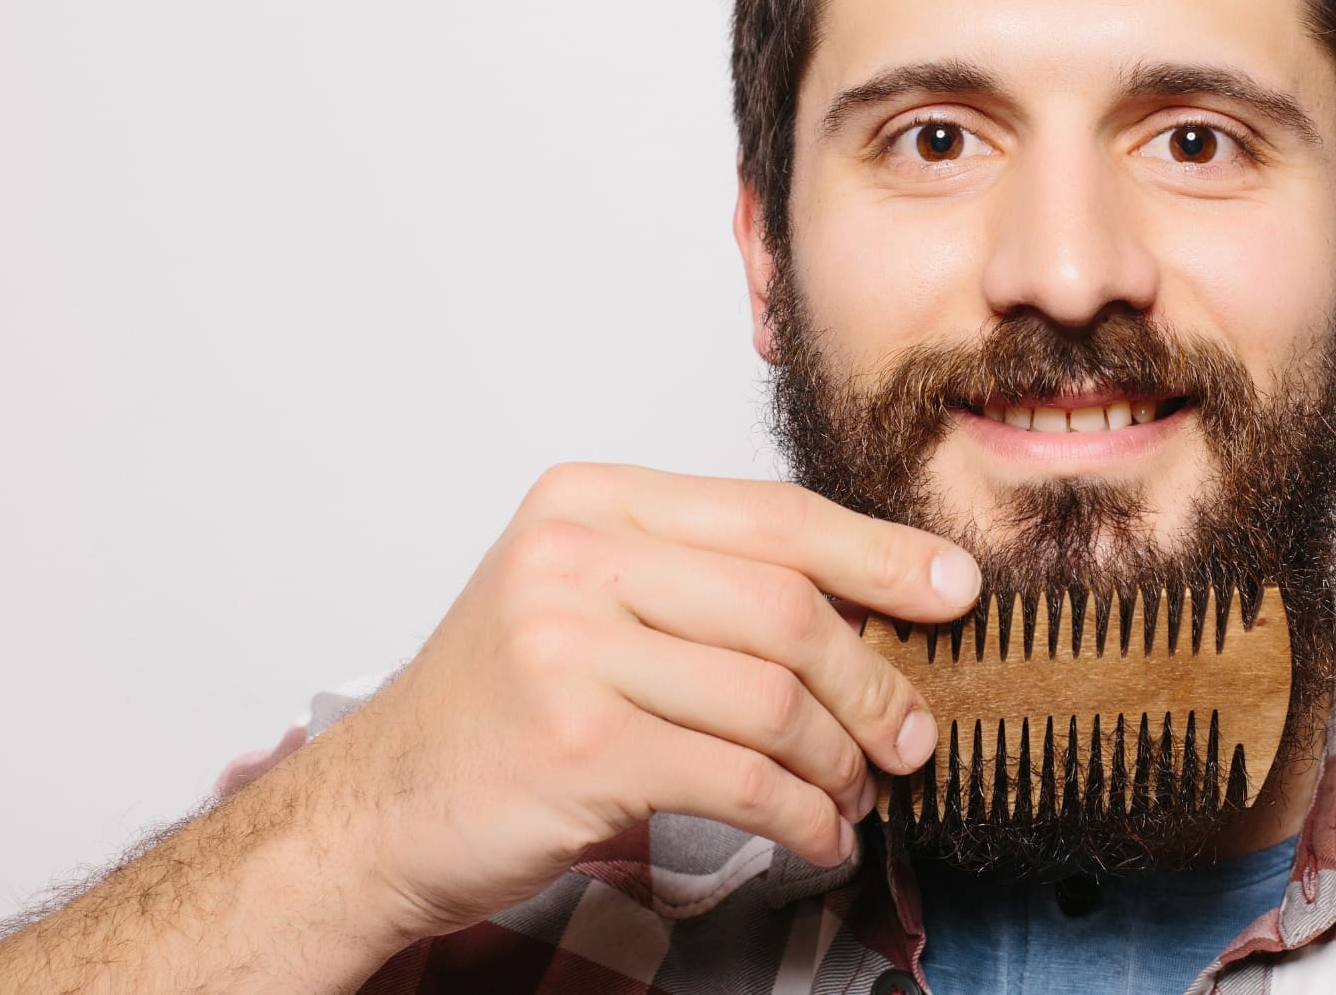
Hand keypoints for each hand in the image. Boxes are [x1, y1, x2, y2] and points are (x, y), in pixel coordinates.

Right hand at [298, 463, 978, 939]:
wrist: (380, 807)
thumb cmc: (508, 707)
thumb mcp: (594, 606)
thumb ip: (712, 585)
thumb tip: (880, 607)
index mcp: (592, 502)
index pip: (775, 514)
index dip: (881, 554)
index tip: (955, 589)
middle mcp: (574, 558)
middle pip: (788, 606)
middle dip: (873, 680)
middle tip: (911, 733)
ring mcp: (569, 649)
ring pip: (774, 698)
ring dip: (840, 760)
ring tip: (857, 793)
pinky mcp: (580, 745)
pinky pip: (741, 777)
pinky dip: (802, 815)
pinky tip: (819, 834)